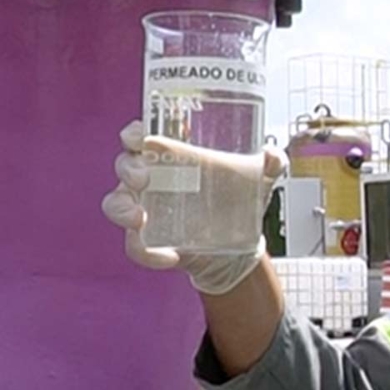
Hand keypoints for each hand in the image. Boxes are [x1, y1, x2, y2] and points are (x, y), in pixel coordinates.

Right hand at [101, 120, 286, 294]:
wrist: (238, 245)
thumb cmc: (238, 200)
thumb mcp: (258, 180)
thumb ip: (270, 163)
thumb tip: (274, 155)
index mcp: (170, 155)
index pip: (140, 136)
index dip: (133, 133)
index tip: (139, 135)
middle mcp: (151, 179)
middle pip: (124, 165)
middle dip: (128, 169)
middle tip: (144, 177)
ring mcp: (145, 210)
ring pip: (116, 203)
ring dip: (121, 208)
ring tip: (139, 218)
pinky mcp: (149, 239)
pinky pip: (135, 246)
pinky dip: (147, 252)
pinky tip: (171, 256)